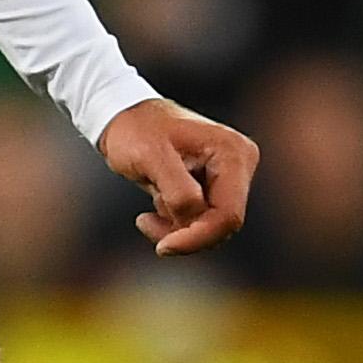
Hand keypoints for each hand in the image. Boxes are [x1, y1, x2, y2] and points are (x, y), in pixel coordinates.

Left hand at [99, 96, 258, 257]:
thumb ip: (178, 190)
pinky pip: (200, 219)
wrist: (122, 116)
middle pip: (223, 223)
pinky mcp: (213, 185)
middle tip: (146, 223)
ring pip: (210, 225)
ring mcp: (227, 175)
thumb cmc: (135, 130)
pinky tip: (153, 207)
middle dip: (185, 232)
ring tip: (149, 209)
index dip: (198, 237)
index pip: (228, 215)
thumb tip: (195, 218)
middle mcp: (239, 164)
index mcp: (233, 154)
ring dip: (177, 227)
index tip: (163, 246)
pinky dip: (175, 222)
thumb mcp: (150, 157)